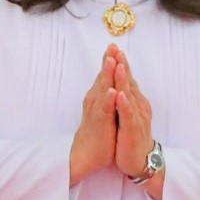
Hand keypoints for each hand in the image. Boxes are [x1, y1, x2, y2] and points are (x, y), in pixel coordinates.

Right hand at [68, 50, 117, 184]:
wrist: (85, 155)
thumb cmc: (97, 133)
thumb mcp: (103, 111)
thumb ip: (106, 97)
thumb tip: (110, 83)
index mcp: (98, 97)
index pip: (104, 75)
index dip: (109, 60)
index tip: (114, 45)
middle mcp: (95, 101)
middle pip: (102, 77)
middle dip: (108, 61)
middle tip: (112, 45)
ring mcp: (97, 111)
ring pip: (103, 89)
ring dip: (107, 75)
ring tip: (111, 60)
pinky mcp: (100, 123)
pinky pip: (105, 110)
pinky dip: (108, 100)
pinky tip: (113, 92)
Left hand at [110, 47, 155, 183]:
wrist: (139, 160)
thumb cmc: (130, 136)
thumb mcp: (126, 113)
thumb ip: (124, 97)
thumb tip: (119, 81)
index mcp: (134, 101)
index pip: (126, 78)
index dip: (120, 63)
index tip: (112, 48)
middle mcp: (137, 105)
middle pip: (129, 82)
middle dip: (122, 65)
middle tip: (116, 49)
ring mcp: (137, 117)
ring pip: (130, 95)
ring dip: (124, 80)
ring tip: (119, 65)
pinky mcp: (133, 129)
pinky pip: (128, 115)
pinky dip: (124, 104)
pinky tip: (120, 95)